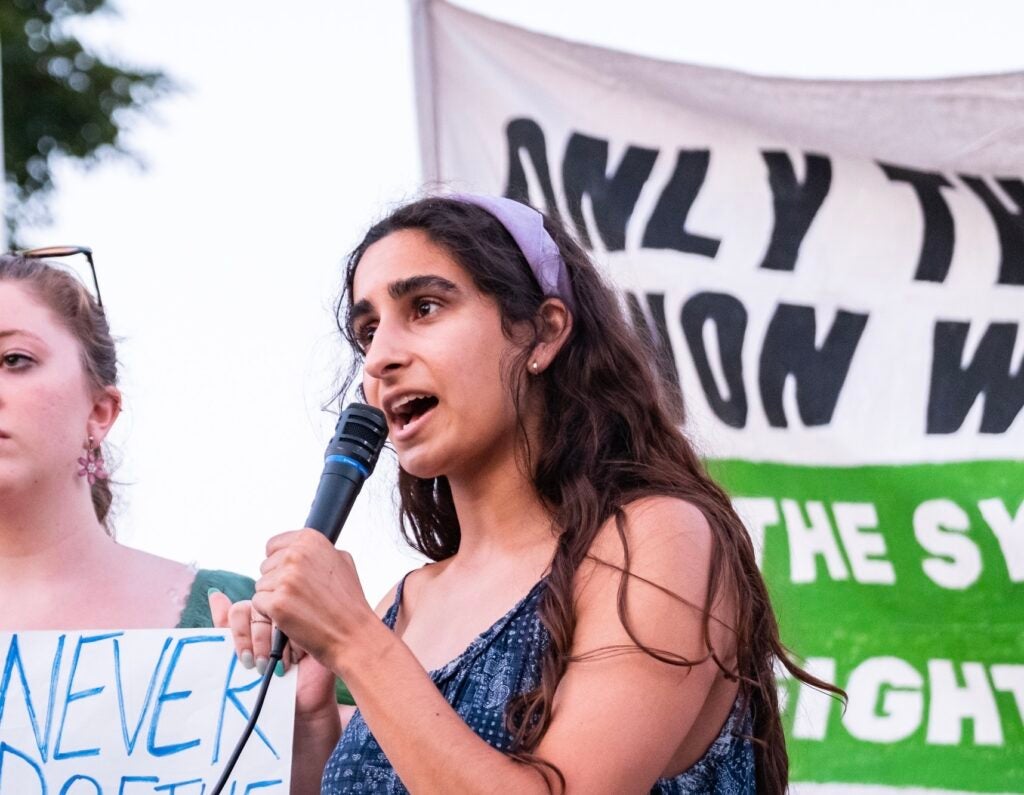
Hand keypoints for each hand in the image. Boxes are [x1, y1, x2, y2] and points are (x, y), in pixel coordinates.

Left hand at [208, 590, 336, 721]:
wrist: (300, 703)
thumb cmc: (270, 684)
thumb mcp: (242, 656)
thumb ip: (227, 628)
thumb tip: (215, 594)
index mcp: (258, 617)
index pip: (240, 609)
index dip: (239, 634)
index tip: (244, 659)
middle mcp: (277, 613)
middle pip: (259, 608)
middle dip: (257, 641)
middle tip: (260, 665)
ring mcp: (297, 618)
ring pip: (278, 615)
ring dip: (275, 646)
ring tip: (277, 667)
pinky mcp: (314, 627)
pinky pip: (300, 623)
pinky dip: (294, 645)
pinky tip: (295, 660)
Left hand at [254, 529, 378, 673]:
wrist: (353, 635)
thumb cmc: (348, 603)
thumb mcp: (342, 562)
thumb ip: (316, 551)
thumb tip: (298, 546)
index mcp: (310, 539)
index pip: (273, 546)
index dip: (281, 564)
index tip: (295, 578)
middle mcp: (296, 554)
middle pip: (265, 566)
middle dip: (278, 582)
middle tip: (302, 596)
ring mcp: (286, 578)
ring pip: (261, 586)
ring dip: (275, 598)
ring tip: (301, 607)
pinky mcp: (277, 602)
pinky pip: (259, 603)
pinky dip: (271, 614)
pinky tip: (293, 617)